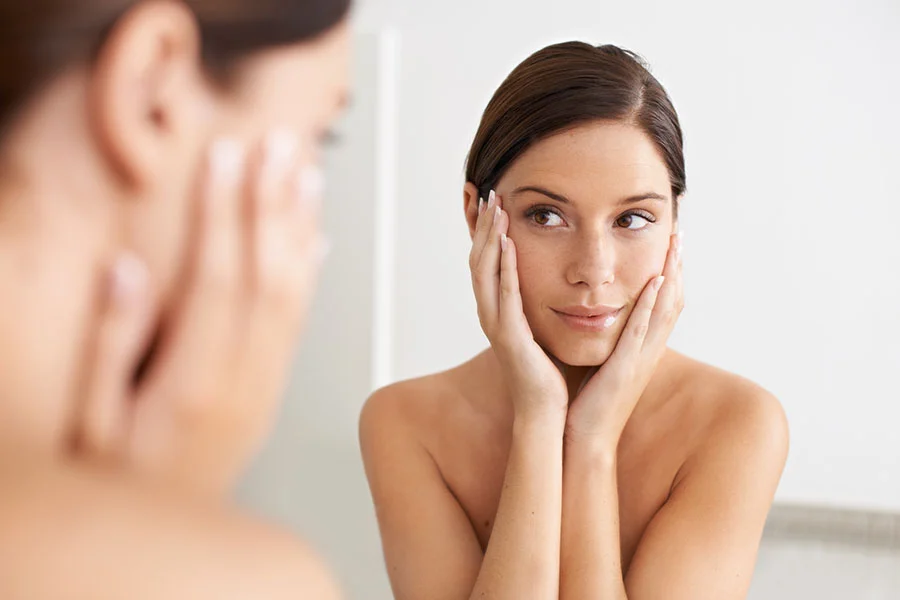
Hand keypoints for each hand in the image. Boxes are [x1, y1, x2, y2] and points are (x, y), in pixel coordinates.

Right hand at [69, 131, 327, 495]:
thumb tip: (128, 271)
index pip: (220, 277)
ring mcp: (264, 387)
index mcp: (195, 382)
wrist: (172, 544)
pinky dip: (310, 277)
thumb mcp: (89, 426)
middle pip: (267, 275)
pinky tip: (316, 243)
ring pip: (294, 295)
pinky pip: (300, 326)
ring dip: (299, 230)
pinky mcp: (270, 394)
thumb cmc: (121, 484)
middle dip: (271, 204)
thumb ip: (110, 346)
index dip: (225, 211)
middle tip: (279, 145)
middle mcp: (242, 380)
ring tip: (305, 175)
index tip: (229, 156)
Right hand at [469, 190, 567, 424]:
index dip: (487, 232)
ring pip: (485, 272)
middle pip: (479, 260)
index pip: (486, 262)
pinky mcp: (509, 337)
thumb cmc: (547, 374)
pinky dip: (504, 268)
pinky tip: (508, 244)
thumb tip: (553, 281)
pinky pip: (504, 295)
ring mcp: (496, 324)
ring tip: (496, 208)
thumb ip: (538, 305)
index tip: (494, 202)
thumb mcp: (540, 330)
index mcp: (499, 311)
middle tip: (489, 193)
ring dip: (490, 238)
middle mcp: (490, 314)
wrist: (547, 412)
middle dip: (484, 226)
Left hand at [564, 232, 683, 451]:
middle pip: (672, 302)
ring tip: (675, 246)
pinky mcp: (626, 369)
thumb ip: (607, 341)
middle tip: (679, 233)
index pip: (663, 305)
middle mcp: (648, 352)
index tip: (670, 244)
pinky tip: (654, 282)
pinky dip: (650, 306)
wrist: (584, 439)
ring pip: (664, 312)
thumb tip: (598, 317)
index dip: (670, 274)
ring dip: (672, 277)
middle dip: (677, 266)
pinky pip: (641, 331)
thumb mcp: (602, 364)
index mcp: (641, 349)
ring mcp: (641, 360)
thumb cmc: (588, 404)